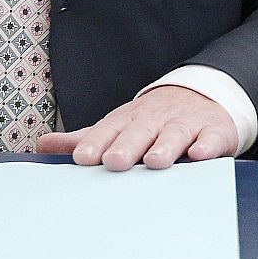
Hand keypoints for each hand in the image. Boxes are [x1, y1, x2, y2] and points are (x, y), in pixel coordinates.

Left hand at [36, 85, 237, 170]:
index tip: (83, 158)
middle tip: (115, 161)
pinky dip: (206, 146)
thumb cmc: (153, 121)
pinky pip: (211, 138)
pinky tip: (199, 156)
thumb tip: (42, 145)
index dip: (97, 142)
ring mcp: (186, 123)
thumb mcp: (119, 125)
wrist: (203, 97)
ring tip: (155, 161)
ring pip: (175, 133)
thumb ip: (85, 138)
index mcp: (130, 119)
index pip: (110, 129)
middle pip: (141, 131)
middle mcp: (156, 119)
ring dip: (166, 146)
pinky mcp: (214, 131)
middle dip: (128, 145)